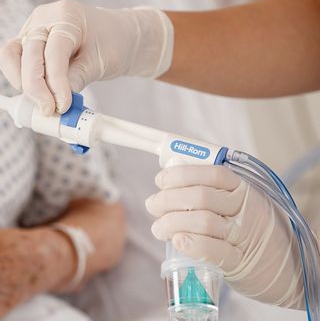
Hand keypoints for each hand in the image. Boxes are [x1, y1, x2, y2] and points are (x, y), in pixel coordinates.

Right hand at [0, 0, 172, 114]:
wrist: (118, 34)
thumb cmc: (114, 42)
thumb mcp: (101, 62)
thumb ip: (77, 79)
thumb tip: (56, 104)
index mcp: (67, 16)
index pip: (53, 52)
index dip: (55, 83)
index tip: (62, 106)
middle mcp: (44, 19)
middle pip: (26, 53)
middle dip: (34, 87)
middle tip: (48, 111)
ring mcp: (33, 29)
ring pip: (10, 56)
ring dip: (23, 83)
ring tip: (43, 103)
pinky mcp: (28, 43)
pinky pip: (16, 62)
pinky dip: (23, 81)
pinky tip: (40, 96)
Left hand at [145, 165, 303, 308]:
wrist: (285, 265)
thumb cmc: (249, 227)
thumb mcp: (237, 202)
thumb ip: (211, 189)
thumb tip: (171, 177)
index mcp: (242, 188)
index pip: (210, 173)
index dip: (181, 174)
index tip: (161, 180)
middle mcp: (244, 208)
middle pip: (200, 197)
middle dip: (168, 199)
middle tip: (152, 205)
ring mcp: (244, 235)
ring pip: (202, 221)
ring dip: (171, 222)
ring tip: (158, 227)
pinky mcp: (240, 262)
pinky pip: (214, 251)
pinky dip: (192, 244)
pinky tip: (177, 241)